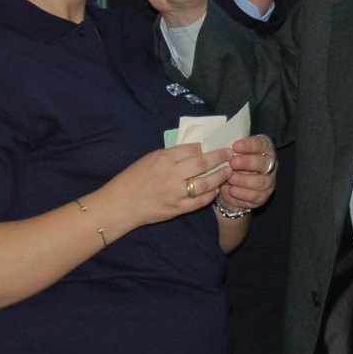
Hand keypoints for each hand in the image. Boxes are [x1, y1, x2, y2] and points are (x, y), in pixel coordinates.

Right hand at [109, 142, 231, 228]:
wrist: (121, 204)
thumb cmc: (133, 179)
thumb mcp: (149, 159)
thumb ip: (171, 155)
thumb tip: (194, 150)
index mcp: (163, 158)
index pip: (193, 148)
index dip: (206, 147)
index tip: (215, 145)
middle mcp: (172, 174)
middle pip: (203, 163)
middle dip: (220, 157)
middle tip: (231, 153)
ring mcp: (176, 192)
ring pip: (206, 182)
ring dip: (220, 175)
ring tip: (229, 171)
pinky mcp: (177, 208)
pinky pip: (200, 201)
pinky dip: (211, 194)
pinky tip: (216, 188)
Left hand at [220, 134, 276, 210]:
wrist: (231, 189)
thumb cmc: (232, 167)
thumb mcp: (230, 156)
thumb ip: (230, 151)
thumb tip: (221, 148)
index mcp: (264, 150)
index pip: (261, 144)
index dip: (249, 145)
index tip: (235, 146)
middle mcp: (270, 165)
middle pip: (264, 163)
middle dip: (248, 162)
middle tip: (232, 163)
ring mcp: (268, 182)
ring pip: (261, 181)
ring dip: (244, 180)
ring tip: (230, 178)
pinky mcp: (263, 197)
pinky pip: (256, 196)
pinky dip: (243, 193)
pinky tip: (232, 190)